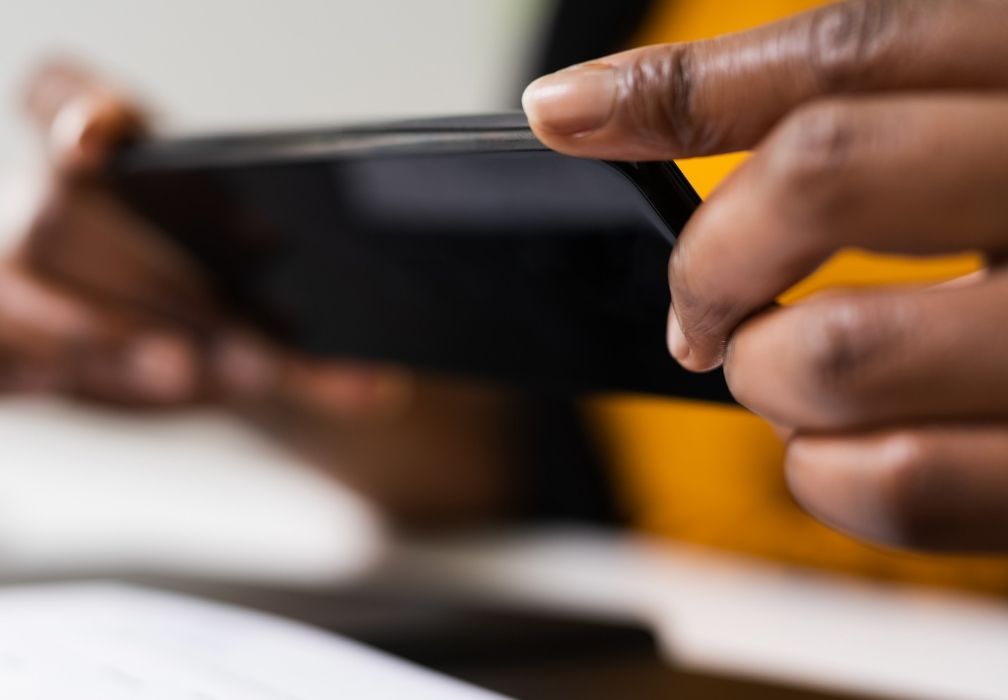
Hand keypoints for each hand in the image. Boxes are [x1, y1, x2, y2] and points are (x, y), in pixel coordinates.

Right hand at [0, 60, 519, 525]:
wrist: (250, 353)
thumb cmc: (257, 286)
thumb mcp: (297, 274)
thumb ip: (314, 303)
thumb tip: (372, 369)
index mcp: (107, 142)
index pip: (54, 92)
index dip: (69, 110)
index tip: (102, 139)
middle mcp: (43, 199)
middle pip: (48, 216)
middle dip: (137, 281)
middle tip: (219, 336)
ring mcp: (15, 281)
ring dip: (86, 340)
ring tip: (176, 376)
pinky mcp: (5, 358)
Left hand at [524, 0, 1007, 549]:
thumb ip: (900, 108)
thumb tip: (614, 106)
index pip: (855, 48)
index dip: (681, 83)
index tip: (569, 108)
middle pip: (824, 174)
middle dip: (719, 255)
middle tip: (710, 305)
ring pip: (836, 348)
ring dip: (768, 379)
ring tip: (798, 379)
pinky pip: (903, 483)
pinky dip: (828, 477)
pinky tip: (846, 452)